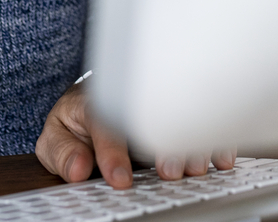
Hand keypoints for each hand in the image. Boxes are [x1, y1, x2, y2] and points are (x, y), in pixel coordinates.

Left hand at [35, 82, 235, 188]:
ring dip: (192, 142)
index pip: (104, 123)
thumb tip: (78, 169)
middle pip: (152, 113)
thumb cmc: (77, 120)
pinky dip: (215, 138)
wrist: (92, 97)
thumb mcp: (56, 134)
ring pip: (181, 113)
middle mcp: (131, 98)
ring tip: (197, 167)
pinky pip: (200, 117)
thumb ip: (62, 152)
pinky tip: (222, 157)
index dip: (112, 153)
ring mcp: (157, 101)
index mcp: (96, 102)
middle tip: (170, 172)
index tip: (119, 180)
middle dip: (164, 144)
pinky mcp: (178, 110)